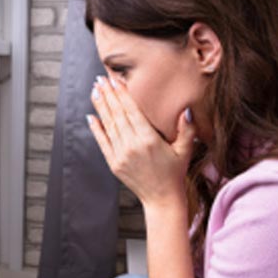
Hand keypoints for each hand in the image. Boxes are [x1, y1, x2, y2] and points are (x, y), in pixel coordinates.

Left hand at [86, 75, 195, 207]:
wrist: (162, 198)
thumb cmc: (175, 172)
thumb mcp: (185, 150)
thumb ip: (186, 129)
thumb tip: (185, 109)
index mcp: (149, 140)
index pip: (132, 111)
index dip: (122, 94)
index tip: (115, 80)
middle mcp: (132, 146)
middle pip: (117, 114)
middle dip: (108, 95)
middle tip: (100, 79)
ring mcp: (120, 155)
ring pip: (108, 125)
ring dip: (100, 107)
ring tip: (95, 91)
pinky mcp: (113, 163)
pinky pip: (102, 142)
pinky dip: (96, 128)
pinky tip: (91, 116)